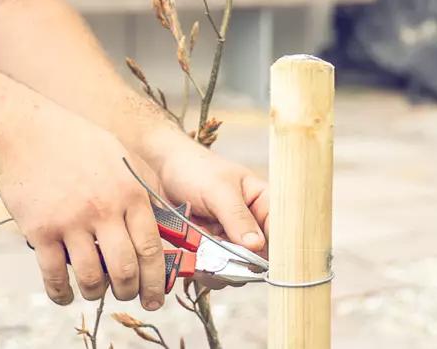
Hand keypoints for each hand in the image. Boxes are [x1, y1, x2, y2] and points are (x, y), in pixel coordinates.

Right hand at [0, 106, 172, 311]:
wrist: (23, 131)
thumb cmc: (74, 140)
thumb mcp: (121, 153)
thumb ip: (146, 185)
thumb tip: (169, 218)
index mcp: (129, 192)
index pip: (151, 248)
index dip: (156, 280)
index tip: (156, 296)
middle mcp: (104, 209)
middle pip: (125, 270)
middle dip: (129, 292)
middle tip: (127, 296)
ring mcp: (71, 221)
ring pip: (91, 277)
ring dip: (95, 292)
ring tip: (95, 291)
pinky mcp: (41, 231)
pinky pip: (54, 275)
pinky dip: (61, 293)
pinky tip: (64, 295)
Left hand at [140, 130, 269, 286]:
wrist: (157, 169)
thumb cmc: (192, 168)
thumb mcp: (218, 189)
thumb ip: (237, 217)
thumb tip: (257, 245)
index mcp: (261, 201)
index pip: (280, 229)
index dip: (278, 248)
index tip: (264, 262)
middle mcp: (249, 223)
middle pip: (260, 255)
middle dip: (244, 263)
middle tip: (227, 260)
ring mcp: (228, 238)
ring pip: (236, 266)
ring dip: (222, 268)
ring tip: (206, 257)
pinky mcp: (208, 249)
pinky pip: (214, 269)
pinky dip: (206, 270)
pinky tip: (194, 261)